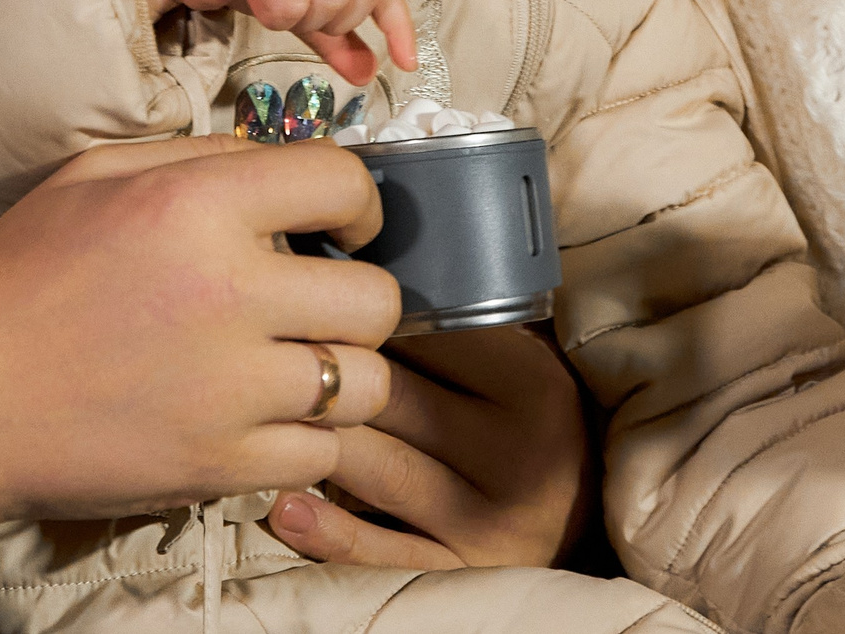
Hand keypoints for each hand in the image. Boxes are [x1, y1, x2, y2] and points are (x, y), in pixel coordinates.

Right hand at [0, 135, 401, 531]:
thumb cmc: (18, 283)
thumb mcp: (94, 176)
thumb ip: (198, 156)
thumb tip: (279, 156)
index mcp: (196, 207)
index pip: (342, 182)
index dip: (358, 203)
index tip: (344, 225)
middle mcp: (228, 293)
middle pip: (377, 297)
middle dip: (359, 295)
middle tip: (322, 302)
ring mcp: (230, 389)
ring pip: (366, 383)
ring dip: (343, 372)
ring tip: (301, 365)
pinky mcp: (220, 465)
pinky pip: (323, 453)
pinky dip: (308, 438)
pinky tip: (268, 416)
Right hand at [139, 0, 417, 85]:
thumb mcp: (297, 0)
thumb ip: (336, 35)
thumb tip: (369, 70)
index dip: (398, 25)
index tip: (406, 62)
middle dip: (330, 22)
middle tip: (291, 10)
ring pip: (330, 4)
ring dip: (298, 19)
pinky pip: (293, 5)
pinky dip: (273, 15)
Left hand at [266, 323, 592, 570]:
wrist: (582, 521)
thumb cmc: (535, 422)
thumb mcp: (528, 364)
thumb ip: (471, 325)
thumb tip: (370, 272)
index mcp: (536, 387)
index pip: (434, 337)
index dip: (368, 315)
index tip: (321, 297)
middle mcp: (516, 454)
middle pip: (393, 398)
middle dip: (330, 371)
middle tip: (270, 346)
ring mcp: (487, 519)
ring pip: (376, 467)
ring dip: (315, 438)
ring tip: (263, 412)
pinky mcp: (458, 571)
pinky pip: (381, 551)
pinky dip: (327, 531)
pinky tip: (283, 505)